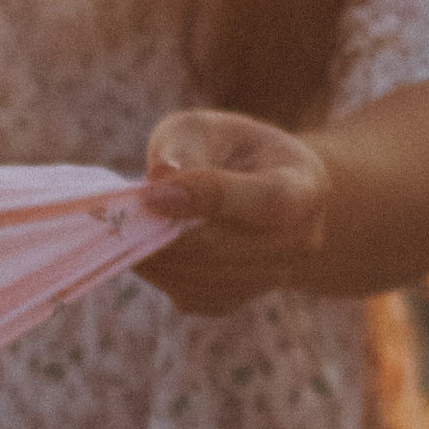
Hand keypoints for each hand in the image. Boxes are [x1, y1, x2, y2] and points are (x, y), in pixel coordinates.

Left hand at [136, 107, 331, 316]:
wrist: (250, 190)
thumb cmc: (224, 150)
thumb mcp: (206, 128)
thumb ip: (184, 145)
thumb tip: (160, 179)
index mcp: (305, 185)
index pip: (268, 202)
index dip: (212, 200)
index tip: (154, 194)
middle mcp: (300, 239)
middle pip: (230, 249)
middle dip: (169, 234)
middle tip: (124, 216)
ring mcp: (270, 277)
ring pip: (205, 279)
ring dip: (159, 255)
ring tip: (129, 226)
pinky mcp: (233, 300)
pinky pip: (191, 295)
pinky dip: (159, 273)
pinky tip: (143, 245)